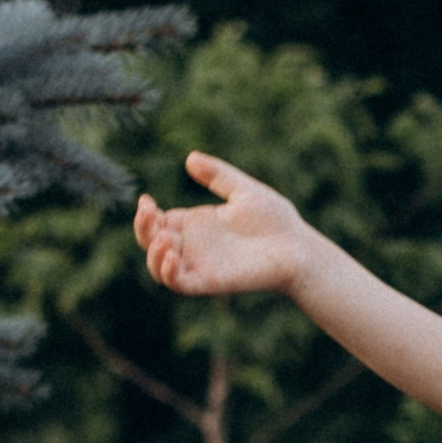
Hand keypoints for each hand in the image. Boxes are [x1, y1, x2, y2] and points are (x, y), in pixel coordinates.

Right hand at [133, 151, 316, 300]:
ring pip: (158, 268)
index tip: (146, 200)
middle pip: (151, 243)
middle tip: (149, 212)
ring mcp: (200, 265)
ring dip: (151, 253)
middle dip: (142, 229)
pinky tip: (171, 254)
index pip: (158, 222)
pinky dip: (168, 272)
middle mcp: (194, 247)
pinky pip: (179, 284)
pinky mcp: (211, 282)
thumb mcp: (243, 190)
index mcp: (196, 225)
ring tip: (163, 236)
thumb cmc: (276, 220)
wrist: (299, 247)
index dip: (145, 215)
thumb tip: (190, 158)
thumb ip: (217, 175)